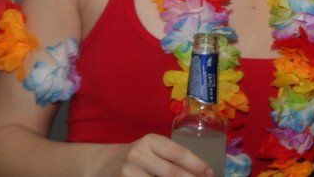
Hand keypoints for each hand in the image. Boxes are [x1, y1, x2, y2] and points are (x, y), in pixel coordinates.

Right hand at [97, 134, 213, 176]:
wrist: (104, 164)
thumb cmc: (138, 156)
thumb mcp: (153, 149)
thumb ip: (171, 157)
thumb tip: (200, 172)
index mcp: (151, 141)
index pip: (179, 154)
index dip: (197, 165)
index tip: (210, 173)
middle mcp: (139, 155)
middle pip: (172, 173)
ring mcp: (129, 173)